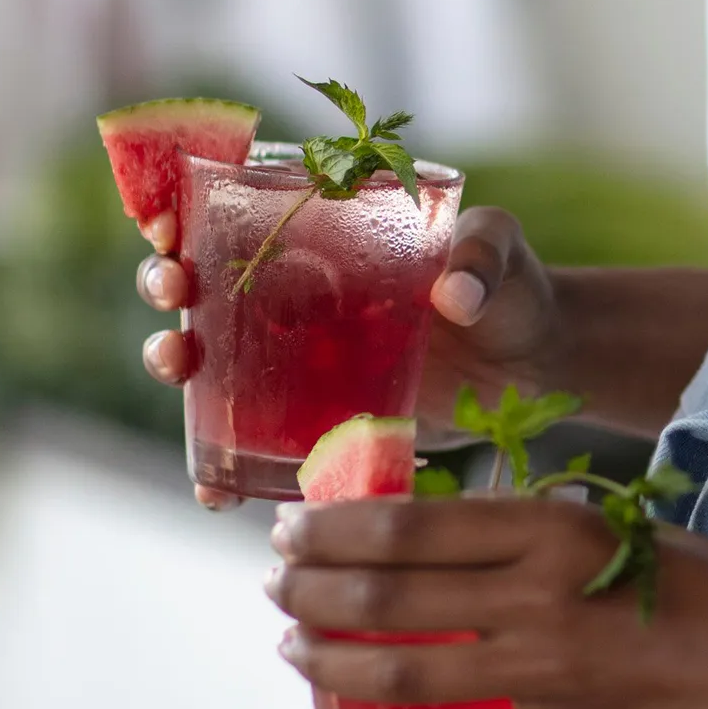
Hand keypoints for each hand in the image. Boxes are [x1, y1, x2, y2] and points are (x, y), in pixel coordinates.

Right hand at [135, 204, 565, 501]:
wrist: (539, 364)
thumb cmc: (514, 289)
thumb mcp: (500, 255)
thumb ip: (482, 258)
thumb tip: (456, 294)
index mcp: (329, 240)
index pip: (238, 217)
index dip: (187, 217)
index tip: (169, 227)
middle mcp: (301, 301)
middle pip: (207, 288)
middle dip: (168, 286)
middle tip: (174, 293)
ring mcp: (306, 365)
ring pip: (214, 364)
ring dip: (176, 365)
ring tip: (175, 368)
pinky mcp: (324, 423)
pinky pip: (258, 447)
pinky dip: (225, 472)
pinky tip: (213, 491)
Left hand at [264, 493, 707, 708]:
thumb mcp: (627, 536)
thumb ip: (548, 545)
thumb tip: (464, 553)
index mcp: (555, 526)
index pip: (416, 524)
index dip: (337, 529)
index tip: (290, 529)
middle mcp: (541, 591)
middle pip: (393, 591)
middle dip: (314, 590)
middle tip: (273, 588)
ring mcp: (554, 669)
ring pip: (407, 671)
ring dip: (333, 664)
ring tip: (290, 653)